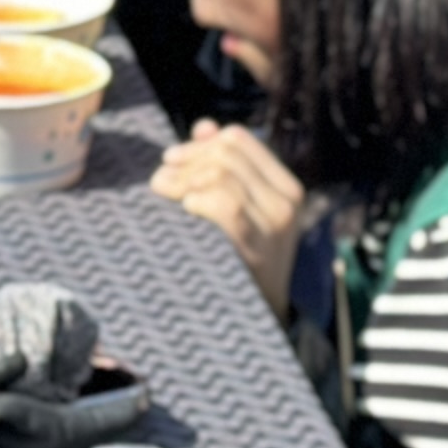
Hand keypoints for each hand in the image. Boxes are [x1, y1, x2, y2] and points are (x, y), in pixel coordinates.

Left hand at [155, 121, 307, 314]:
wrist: (254, 321)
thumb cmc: (236, 261)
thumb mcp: (237, 210)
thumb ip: (222, 167)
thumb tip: (204, 126)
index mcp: (285, 188)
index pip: (239, 140)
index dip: (199, 143)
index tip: (171, 158)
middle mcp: (287, 203)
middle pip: (226, 154)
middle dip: (185, 162)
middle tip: (160, 181)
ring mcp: (275, 225)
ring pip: (222, 175)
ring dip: (183, 180)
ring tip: (163, 195)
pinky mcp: (256, 246)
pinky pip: (224, 203)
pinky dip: (197, 201)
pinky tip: (184, 212)